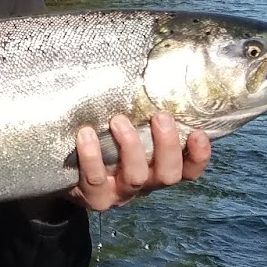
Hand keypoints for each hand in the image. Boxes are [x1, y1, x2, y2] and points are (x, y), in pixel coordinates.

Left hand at [69, 111, 210, 211]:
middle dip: (167, 144)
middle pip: (169, 174)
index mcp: (159, 169)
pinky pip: (95, 178)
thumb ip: (141, 115)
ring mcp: (120, 193)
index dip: (199, 156)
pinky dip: (92, 156)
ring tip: (118, 120)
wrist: (68, 177)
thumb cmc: (104, 145)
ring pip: (136, 177)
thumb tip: (148, 69)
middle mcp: (145, 184)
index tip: (198, 132)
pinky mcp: (95, 197)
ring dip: (131, 147)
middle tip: (160, 116)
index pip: (188, 169)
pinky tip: (86, 134)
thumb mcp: (128, 133)